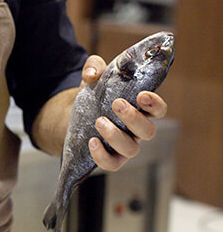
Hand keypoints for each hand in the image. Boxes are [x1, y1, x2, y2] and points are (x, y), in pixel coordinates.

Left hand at [80, 55, 167, 170]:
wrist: (74, 117)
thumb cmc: (94, 96)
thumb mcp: (93, 78)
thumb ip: (94, 67)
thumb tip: (91, 75)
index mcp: (140, 110)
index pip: (158, 109)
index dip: (155, 104)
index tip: (142, 95)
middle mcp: (137, 130)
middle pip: (148, 131)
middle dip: (133, 118)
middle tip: (117, 104)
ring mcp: (125, 146)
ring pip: (131, 149)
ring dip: (115, 135)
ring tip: (99, 121)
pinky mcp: (111, 158)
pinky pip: (112, 164)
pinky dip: (102, 155)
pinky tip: (92, 141)